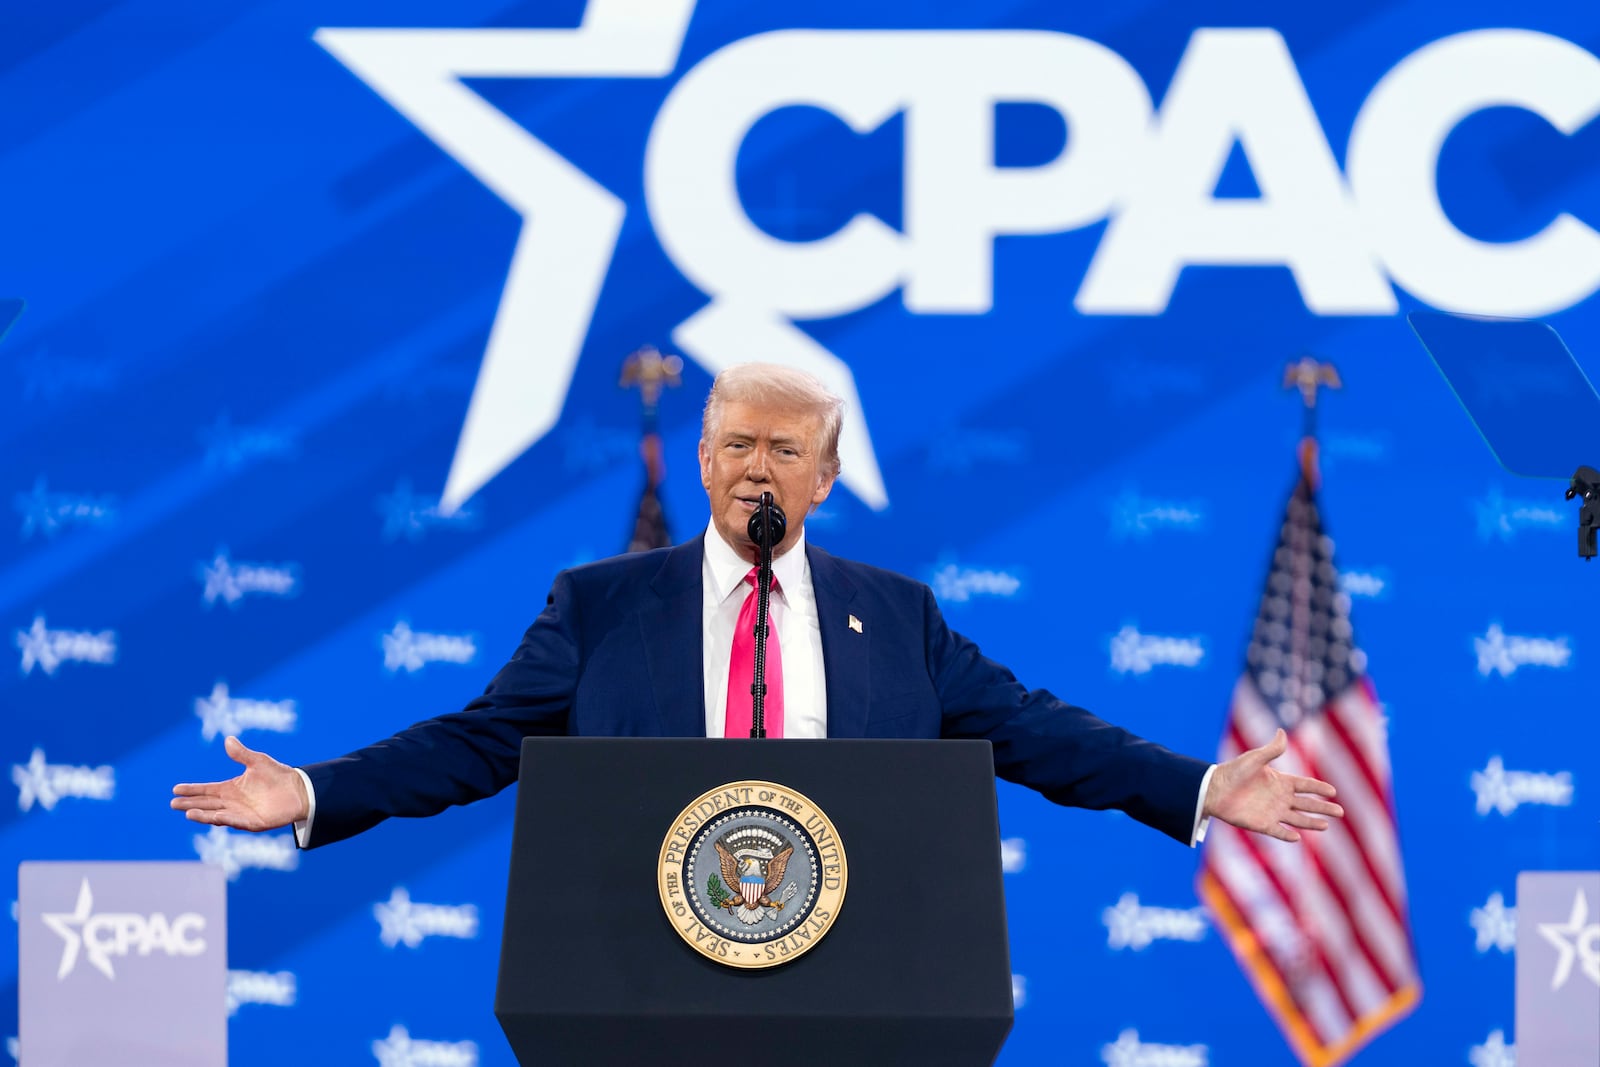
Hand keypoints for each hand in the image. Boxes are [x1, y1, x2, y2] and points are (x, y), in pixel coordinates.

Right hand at [170, 736, 308, 831]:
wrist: (299, 790)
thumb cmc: (278, 776)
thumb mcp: (258, 761)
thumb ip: (242, 754)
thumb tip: (228, 739)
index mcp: (231, 788)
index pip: (207, 790)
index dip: (192, 790)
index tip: (175, 789)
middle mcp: (233, 803)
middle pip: (207, 804)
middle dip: (190, 804)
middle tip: (173, 803)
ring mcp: (242, 814)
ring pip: (217, 815)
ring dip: (203, 814)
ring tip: (187, 812)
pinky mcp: (253, 823)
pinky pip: (236, 822)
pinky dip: (225, 820)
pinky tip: (214, 818)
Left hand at [1203, 728, 1342, 842]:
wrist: (1214, 788)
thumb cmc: (1233, 771)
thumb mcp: (1255, 758)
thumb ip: (1272, 749)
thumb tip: (1282, 731)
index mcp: (1280, 781)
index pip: (1305, 785)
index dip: (1319, 788)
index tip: (1334, 791)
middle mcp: (1279, 798)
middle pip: (1307, 804)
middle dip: (1323, 808)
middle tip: (1340, 812)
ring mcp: (1271, 812)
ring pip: (1297, 819)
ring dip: (1311, 823)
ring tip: (1326, 826)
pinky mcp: (1261, 824)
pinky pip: (1278, 832)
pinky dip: (1287, 835)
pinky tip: (1298, 838)